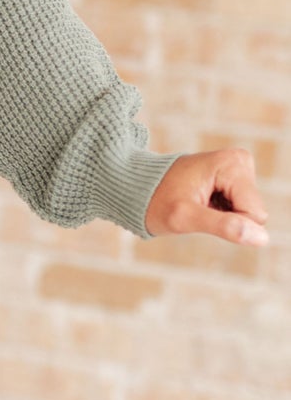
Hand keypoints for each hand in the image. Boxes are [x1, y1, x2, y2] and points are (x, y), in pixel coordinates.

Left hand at [144, 148, 268, 246]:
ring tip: (197, 204)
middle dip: (226, 219)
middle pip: (254, 213)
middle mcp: (240, 161)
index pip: (255, 214)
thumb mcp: (185, 217)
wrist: (138, 186)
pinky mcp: (234, 179)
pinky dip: (220, 212)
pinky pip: (240, 209)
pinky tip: (201, 202)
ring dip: (222, 216)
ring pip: (248, 213)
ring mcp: (238, 169)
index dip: (228, 224)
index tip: (200, 213)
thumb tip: (261, 238)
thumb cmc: (156, 201)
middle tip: (197, 208)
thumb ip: (224, 226)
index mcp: (233, 164)